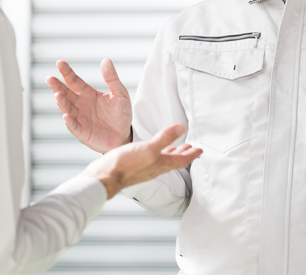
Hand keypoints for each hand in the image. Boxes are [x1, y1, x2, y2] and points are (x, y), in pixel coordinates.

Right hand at [46, 59, 131, 152]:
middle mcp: (80, 104)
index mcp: (87, 93)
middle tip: (50, 78)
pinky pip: (74, 126)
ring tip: (58, 95)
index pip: (74, 81)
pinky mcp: (82, 132)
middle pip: (66, 93)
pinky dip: (69, 122)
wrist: (124, 135)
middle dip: (57, 86)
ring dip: (61, 102)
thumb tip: (106, 60)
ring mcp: (80, 118)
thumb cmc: (121, 114)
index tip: (60, 63)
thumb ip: (112, 78)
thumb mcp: (120, 93)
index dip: (67, 72)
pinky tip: (66, 116)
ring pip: (67, 108)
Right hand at [80, 123, 202, 198]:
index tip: (200, 150)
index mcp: (161, 163)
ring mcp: (145, 167)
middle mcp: (155, 167)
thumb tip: (181, 128)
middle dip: (183, 154)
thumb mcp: (149, 149)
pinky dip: (158, 153)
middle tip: (191, 148)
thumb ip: (165, 139)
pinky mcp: (135, 166)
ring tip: (176, 148)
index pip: (182, 160)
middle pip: (174, 161)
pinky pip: (152, 159)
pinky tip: (152, 150)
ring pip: (163, 160)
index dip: (192, 154)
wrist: (105, 177)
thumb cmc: (126, 165)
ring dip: (171, 153)